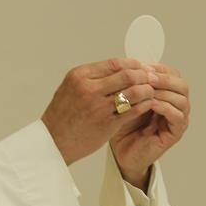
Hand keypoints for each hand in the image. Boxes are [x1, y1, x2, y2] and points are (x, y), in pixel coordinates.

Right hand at [41, 58, 157, 165]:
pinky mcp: (107, 123)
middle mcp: (89, 89)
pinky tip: (148, 104)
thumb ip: (92, 77)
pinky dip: (144, 105)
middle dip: (144, 75)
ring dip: (147, 90)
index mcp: (80, 76)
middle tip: (152, 78)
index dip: (133, 64)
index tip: (141, 67)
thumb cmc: (63, 116)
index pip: (115, 63)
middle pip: (127, 75)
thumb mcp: (71, 88)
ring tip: (151, 91)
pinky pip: (133, 110)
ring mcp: (98, 107)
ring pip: (133, 91)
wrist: (53, 142)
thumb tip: (118, 68)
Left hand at [110, 63, 189, 189]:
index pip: (172, 74)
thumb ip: (133, 83)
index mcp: (166, 93)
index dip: (159, 68)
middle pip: (181, 84)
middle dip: (164, 78)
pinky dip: (165, 107)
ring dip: (164, 92)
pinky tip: (151, 104)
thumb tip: (132, 63)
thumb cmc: (123, 124)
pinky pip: (178, 116)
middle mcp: (176, 105)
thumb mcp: (127, 98)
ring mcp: (178, 119)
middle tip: (148, 77)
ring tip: (147, 90)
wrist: (121, 151)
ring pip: (182, 99)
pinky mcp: (175, 133)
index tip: (143, 67)